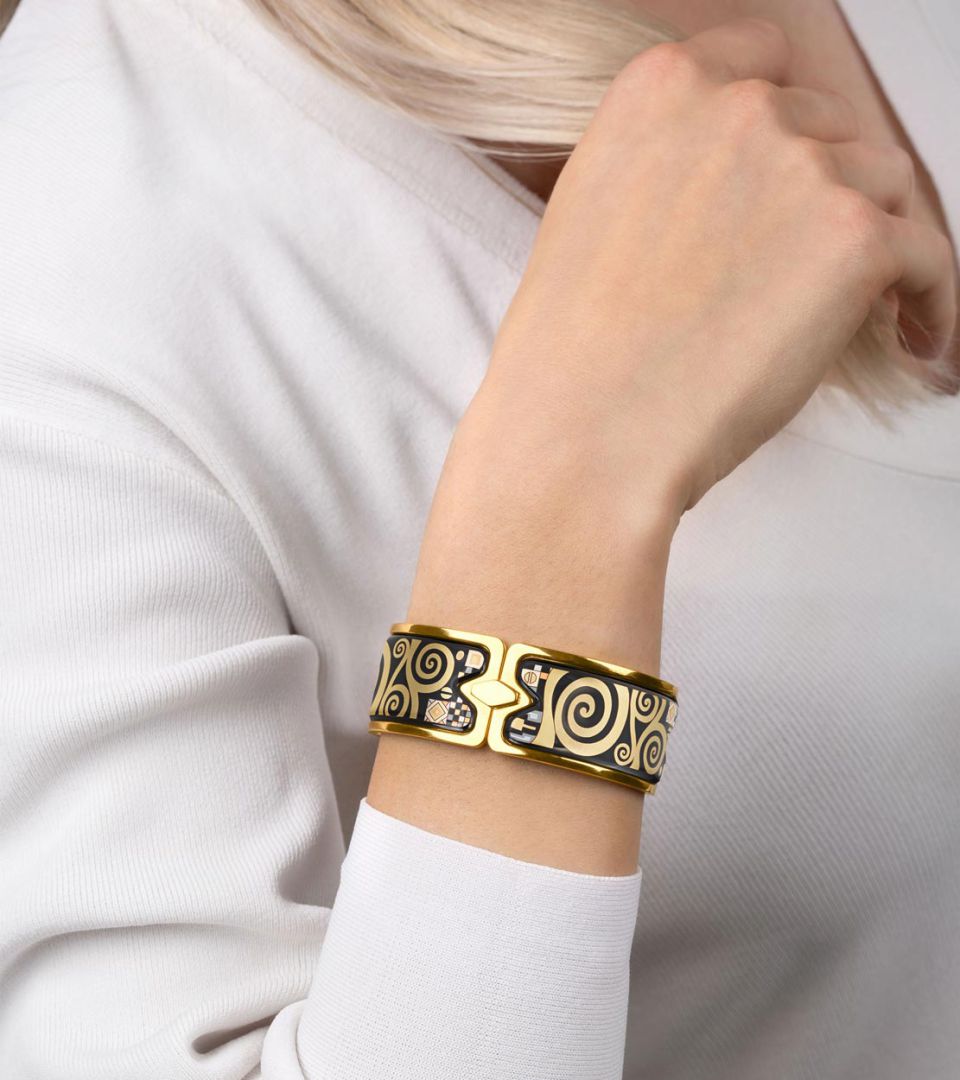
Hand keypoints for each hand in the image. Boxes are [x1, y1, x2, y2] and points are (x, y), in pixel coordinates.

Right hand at [485, 16, 957, 512]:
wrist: (586, 432)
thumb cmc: (574, 350)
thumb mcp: (592, 210)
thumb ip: (666, 162)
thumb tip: (736, 185)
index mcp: (661, 89)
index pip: (762, 60)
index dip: (783, 122)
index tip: (789, 169)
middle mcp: (736, 108)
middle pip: (828, 126)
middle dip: (819, 189)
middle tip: (797, 265)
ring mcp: (803, 168)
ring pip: (882, 183)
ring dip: (867, 237)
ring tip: (844, 307)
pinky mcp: (857, 240)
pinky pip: (930, 256)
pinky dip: (928, 300)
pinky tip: (915, 335)